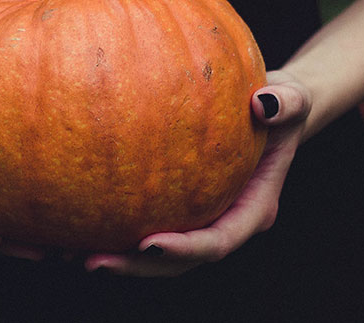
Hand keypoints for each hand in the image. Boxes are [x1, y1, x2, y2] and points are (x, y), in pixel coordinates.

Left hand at [83, 70, 311, 276]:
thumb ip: (286, 102)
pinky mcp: (175, 207)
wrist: (268, 109)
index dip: (185, 251)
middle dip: (137, 267)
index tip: (149, 244)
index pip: (218, 241)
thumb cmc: (280, 103)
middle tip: (92, 262)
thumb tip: (264, 103)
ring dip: (116, 258)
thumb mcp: (293, 96)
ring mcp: (197, 218)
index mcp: (253, 209)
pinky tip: (71, 221)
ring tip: (69, 253)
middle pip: (179, 262)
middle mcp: (223, 222)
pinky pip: (141, 223)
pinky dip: (110, 227)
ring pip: (155, 254)